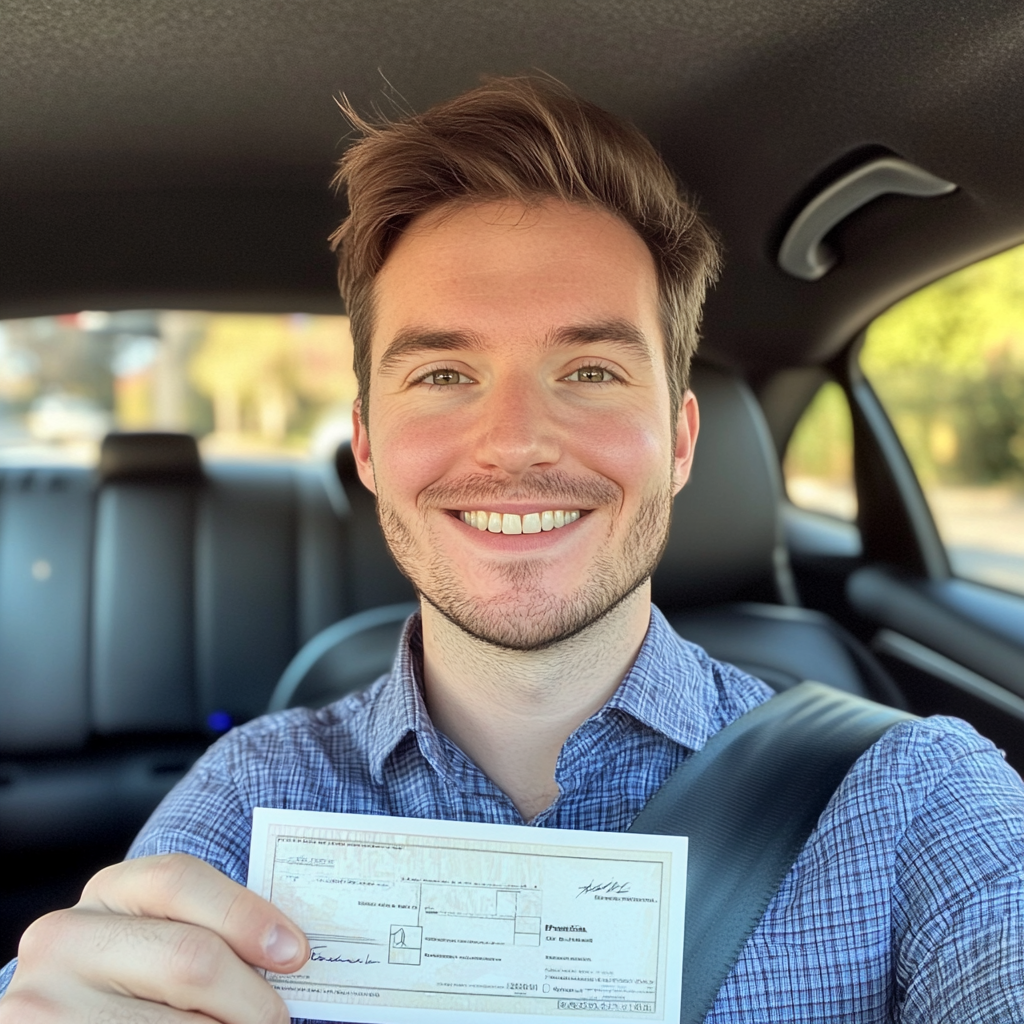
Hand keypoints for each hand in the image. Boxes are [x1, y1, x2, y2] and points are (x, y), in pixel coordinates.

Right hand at [0, 852, 308, 1022]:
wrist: (71, 1015)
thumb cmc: (142, 975)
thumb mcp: (163, 935)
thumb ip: (210, 932)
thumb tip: (288, 953)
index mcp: (109, 891)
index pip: (180, 881)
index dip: (246, 915)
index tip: (296, 954)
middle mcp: (65, 940)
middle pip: (189, 959)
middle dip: (250, 998)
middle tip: (277, 1018)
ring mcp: (46, 1004)